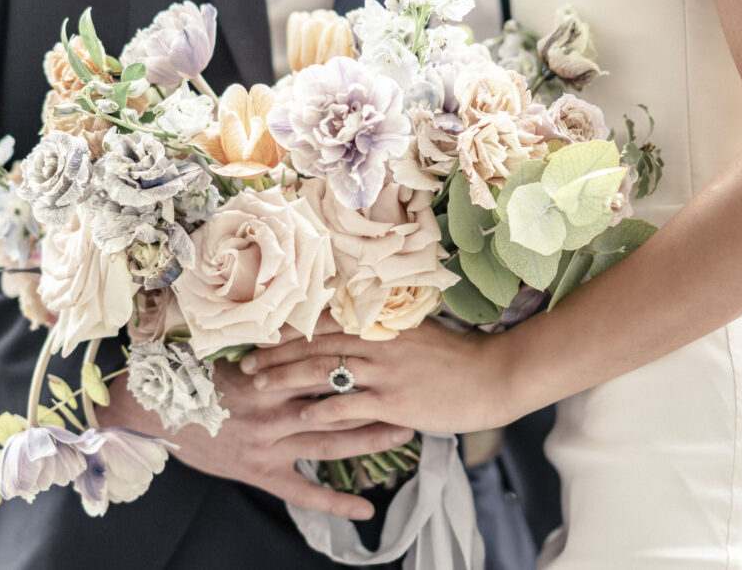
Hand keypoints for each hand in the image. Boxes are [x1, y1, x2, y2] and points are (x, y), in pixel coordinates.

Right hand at [96, 356, 413, 520]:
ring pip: (329, 442)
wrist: (154, 410)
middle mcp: (273, 409)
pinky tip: (363, 509)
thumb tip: (310, 320)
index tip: (393, 355)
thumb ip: (274, 343)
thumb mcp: (235, 351)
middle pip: (337, 403)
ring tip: (405, 433)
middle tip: (415, 394)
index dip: (362, 360)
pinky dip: (333, 502)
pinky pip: (302, 493)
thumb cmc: (196, 376)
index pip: (325, 366)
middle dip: (378, 399)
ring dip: (369, 439)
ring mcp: (268, 444)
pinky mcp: (259, 473)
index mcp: (270, 375)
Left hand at [240, 318, 526, 434]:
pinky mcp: (391, 401)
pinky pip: (347, 406)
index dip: (292, 329)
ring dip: (287, 379)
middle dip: (277, 354)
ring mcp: (383, 372)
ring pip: (322, 371)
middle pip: (314, 345)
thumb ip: (385, 330)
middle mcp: (376, 343)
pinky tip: (298, 417)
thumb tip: (357, 327)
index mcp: (381, 324)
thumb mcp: (418, 334)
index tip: (263, 334)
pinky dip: (320, 410)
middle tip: (247, 364)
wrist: (493, 377)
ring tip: (260, 387)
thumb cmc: (457, 358)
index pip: (325, 323)